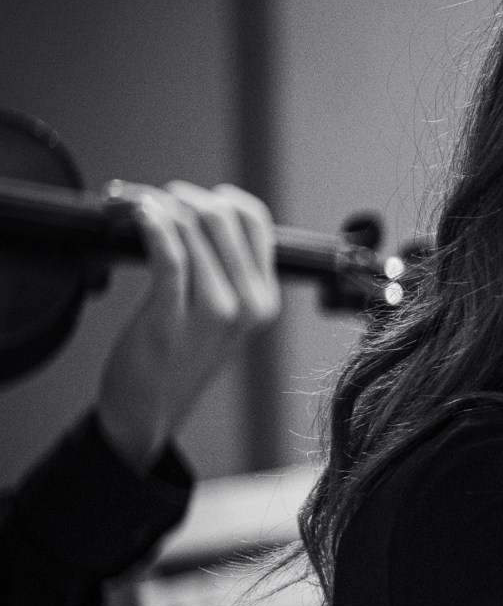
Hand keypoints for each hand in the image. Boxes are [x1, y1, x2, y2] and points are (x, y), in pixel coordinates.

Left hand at [95, 180, 280, 471]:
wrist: (150, 408)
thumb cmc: (178, 357)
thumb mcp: (223, 314)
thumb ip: (225, 270)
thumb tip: (200, 212)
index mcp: (265, 298)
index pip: (255, 221)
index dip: (220, 198)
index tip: (189, 199)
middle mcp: (248, 304)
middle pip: (221, 218)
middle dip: (181, 197)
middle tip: (151, 199)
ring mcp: (214, 313)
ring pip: (191, 230)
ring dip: (157, 206)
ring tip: (135, 207)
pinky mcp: (172, 319)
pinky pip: (167, 254)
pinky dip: (150, 224)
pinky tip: (137, 215)